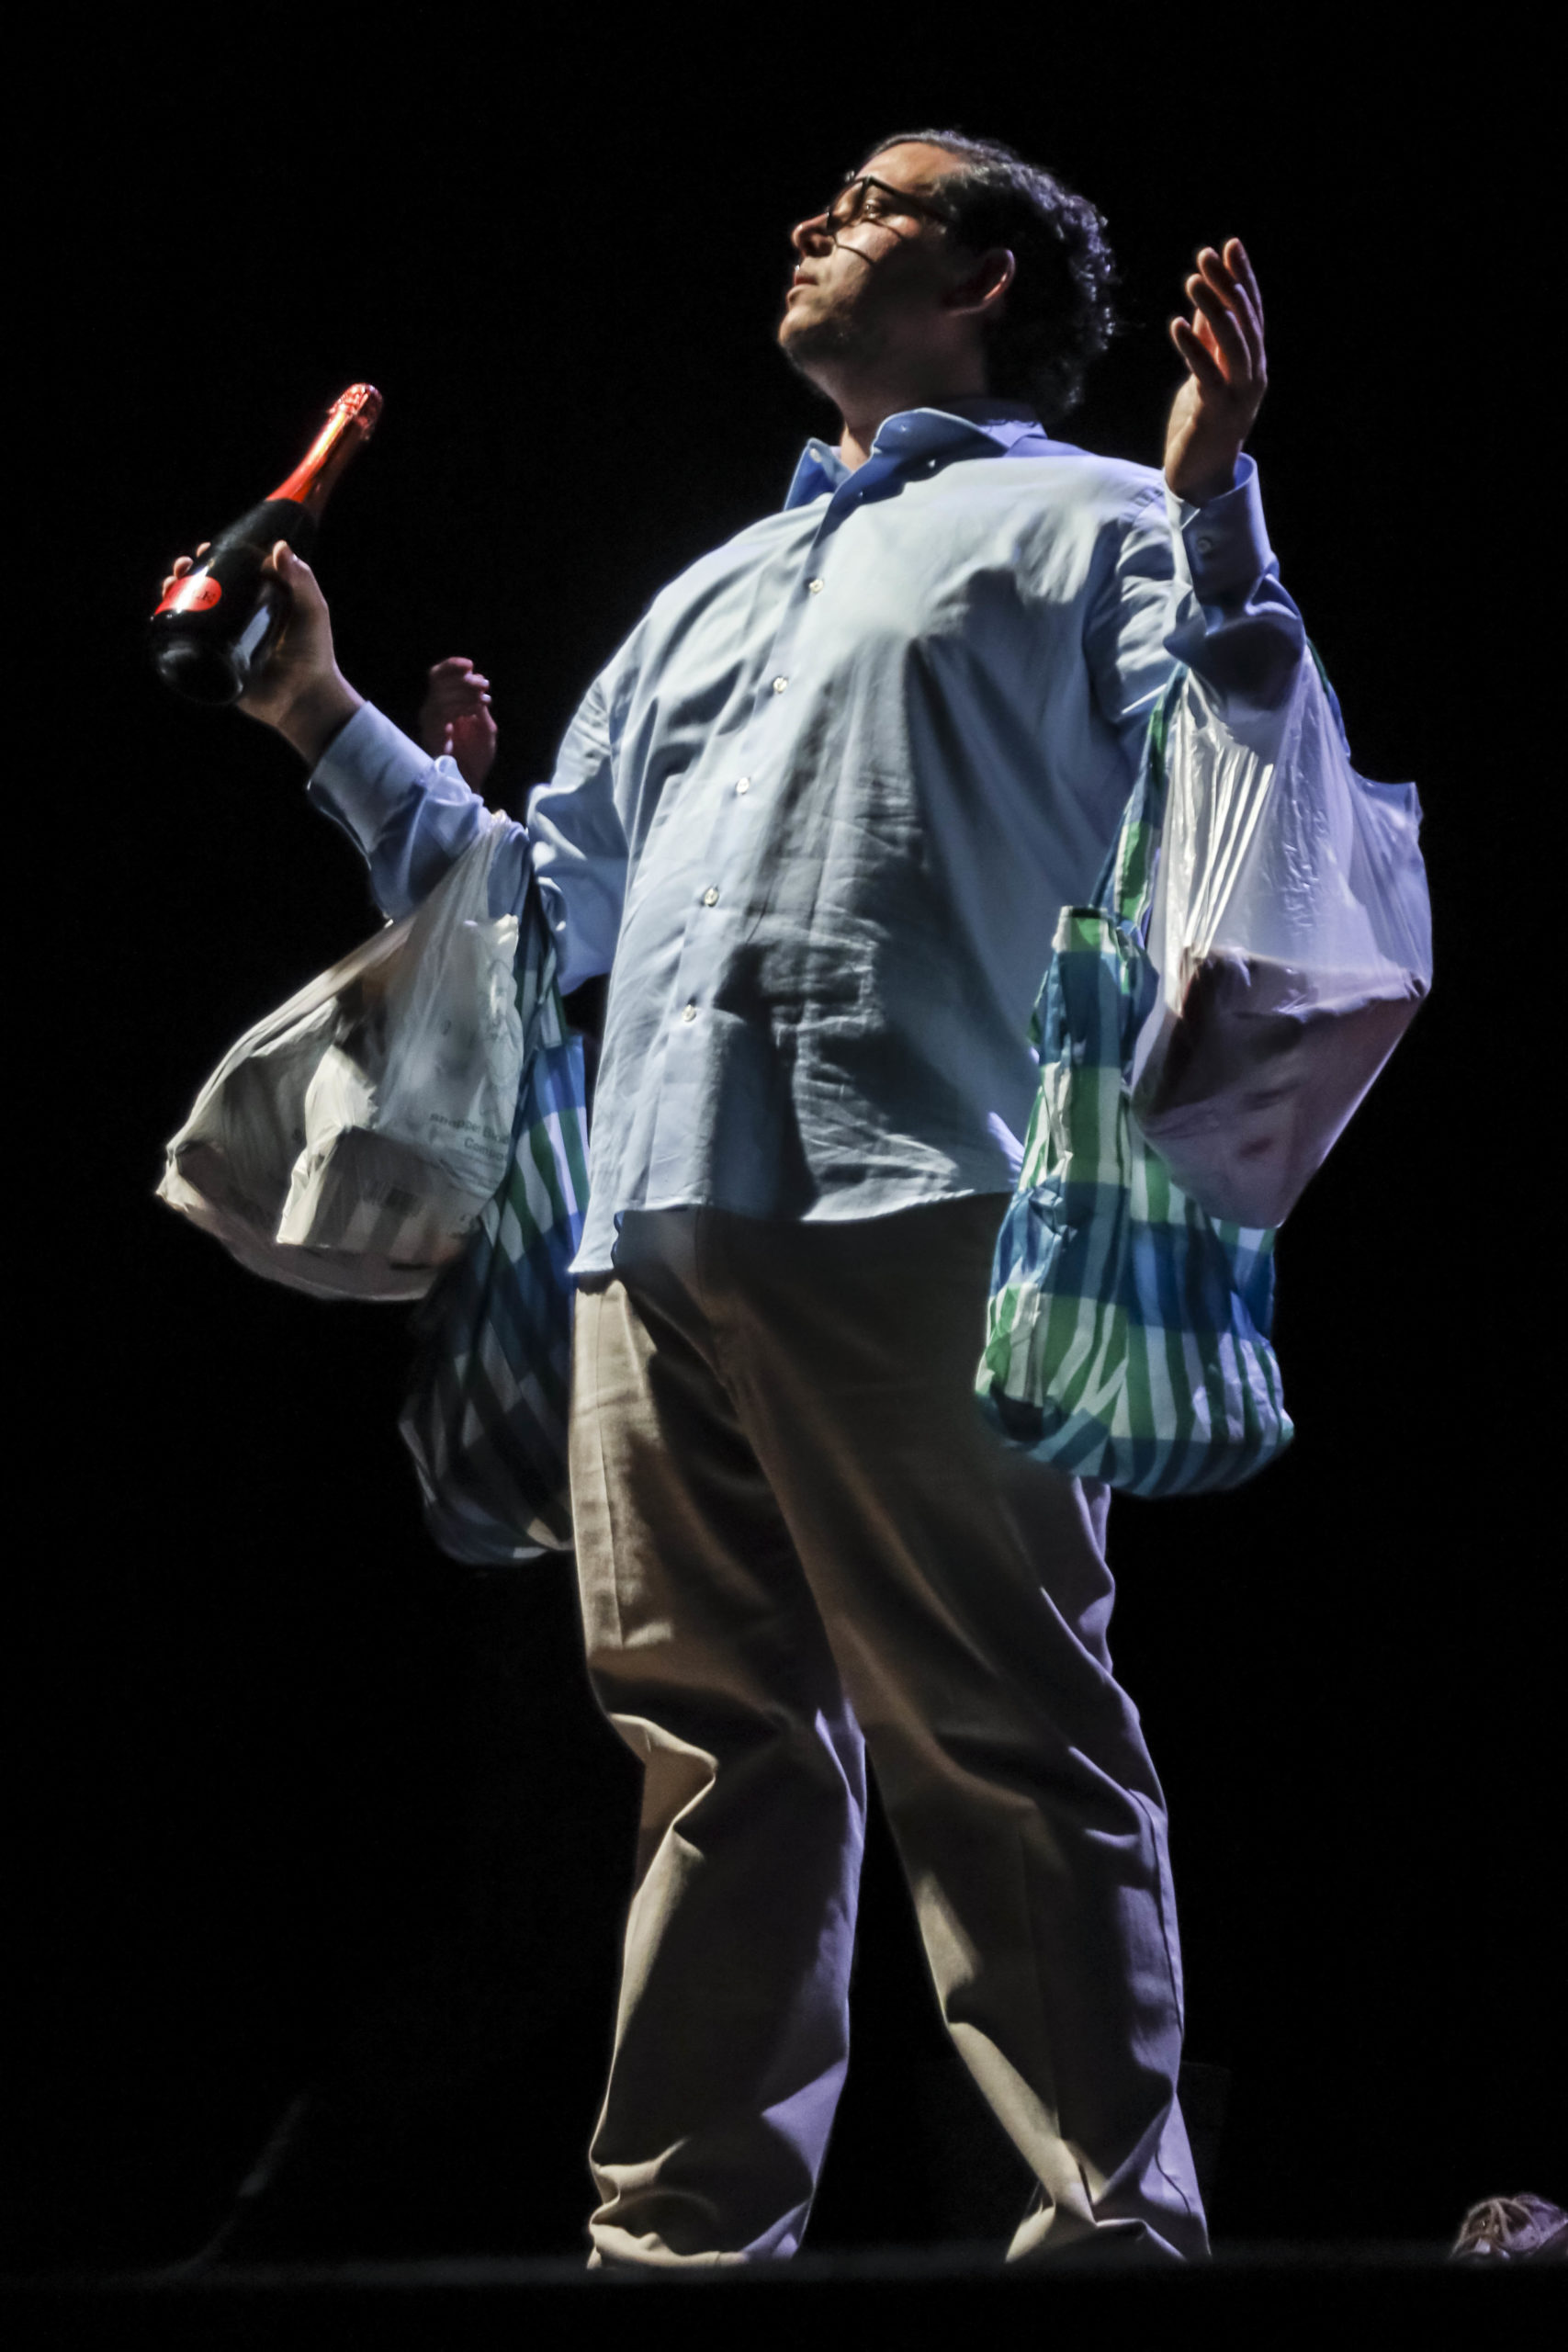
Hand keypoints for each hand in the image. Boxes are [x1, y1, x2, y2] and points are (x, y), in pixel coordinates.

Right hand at [157, 541, 361, 763]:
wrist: (305, 698)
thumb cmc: (315, 654)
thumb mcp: (312, 610)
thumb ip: (302, 579)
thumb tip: (279, 547)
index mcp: (257, 604)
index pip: (231, 575)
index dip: (215, 560)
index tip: (206, 548)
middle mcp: (237, 622)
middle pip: (205, 592)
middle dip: (187, 575)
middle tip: (183, 566)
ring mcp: (223, 644)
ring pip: (192, 616)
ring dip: (174, 596)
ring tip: (170, 584)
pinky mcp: (214, 667)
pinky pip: (187, 648)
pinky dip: (170, 631)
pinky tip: (159, 616)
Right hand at [417, 656, 496, 791]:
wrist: (471, 780)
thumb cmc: (476, 756)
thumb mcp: (485, 726)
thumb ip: (479, 704)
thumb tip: (476, 679)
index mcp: (444, 704)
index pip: (439, 675)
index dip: (452, 666)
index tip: (470, 665)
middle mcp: (432, 710)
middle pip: (439, 680)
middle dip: (464, 680)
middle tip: (483, 685)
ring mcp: (429, 721)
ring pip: (440, 694)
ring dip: (464, 692)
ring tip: (483, 698)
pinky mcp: (430, 732)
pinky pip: (442, 711)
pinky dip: (460, 706)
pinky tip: (474, 710)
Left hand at [1163, 239, 1266, 504]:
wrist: (1199, 473)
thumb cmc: (1202, 421)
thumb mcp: (1205, 372)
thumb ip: (1208, 340)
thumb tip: (1205, 301)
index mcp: (1253, 362)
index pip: (1252, 311)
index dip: (1243, 277)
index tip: (1229, 245)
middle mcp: (1253, 374)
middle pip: (1244, 321)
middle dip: (1227, 285)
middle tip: (1206, 256)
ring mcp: (1238, 394)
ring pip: (1232, 344)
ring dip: (1213, 309)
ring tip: (1193, 282)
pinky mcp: (1216, 412)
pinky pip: (1206, 374)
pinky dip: (1192, 348)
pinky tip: (1177, 324)